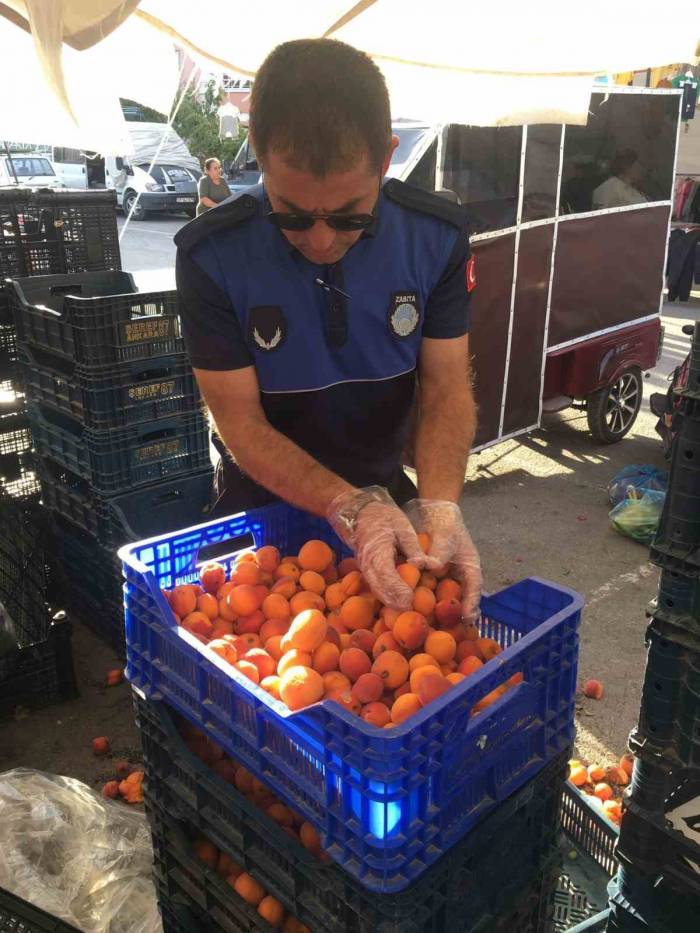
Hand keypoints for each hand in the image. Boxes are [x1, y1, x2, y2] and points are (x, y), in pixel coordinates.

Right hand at [327, 487, 432, 609]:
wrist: (362, 513)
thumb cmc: (385, 518)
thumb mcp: (402, 526)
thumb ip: (412, 547)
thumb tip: (422, 565)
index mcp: (377, 551)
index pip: (387, 575)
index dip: (398, 589)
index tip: (410, 600)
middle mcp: (368, 563)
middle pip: (379, 588)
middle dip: (394, 602)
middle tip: (411, 611)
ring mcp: (365, 568)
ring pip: (376, 590)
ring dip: (390, 602)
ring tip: (406, 610)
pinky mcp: (367, 570)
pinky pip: (375, 586)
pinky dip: (386, 596)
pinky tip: (398, 602)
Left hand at [404, 499, 481, 622]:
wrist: (435, 516)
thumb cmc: (446, 526)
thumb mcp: (445, 538)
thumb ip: (439, 553)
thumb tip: (428, 566)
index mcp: (470, 569)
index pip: (474, 590)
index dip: (472, 605)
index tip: (468, 618)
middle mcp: (460, 578)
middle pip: (461, 601)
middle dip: (455, 616)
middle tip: (450, 630)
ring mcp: (446, 580)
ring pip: (445, 600)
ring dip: (439, 612)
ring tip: (431, 626)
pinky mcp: (432, 580)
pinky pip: (430, 593)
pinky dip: (424, 602)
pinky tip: (412, 611)